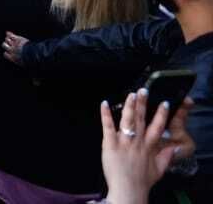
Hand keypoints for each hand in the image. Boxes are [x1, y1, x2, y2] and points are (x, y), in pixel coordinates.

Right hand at [2, 32, 27, 64]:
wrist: (33, 55)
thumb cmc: (29, 60)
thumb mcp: (22, 63)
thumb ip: (17, 61)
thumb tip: (16, 60)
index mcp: (12, 58)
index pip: (5, 54)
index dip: (7, 52)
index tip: (9, 52)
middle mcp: (11, 50)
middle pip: (4, 45)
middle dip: (6, 45)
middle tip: (8, 44)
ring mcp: (14, 44)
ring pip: (7, 39)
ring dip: (8, 39)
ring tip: (9, 38)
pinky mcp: (18, 39)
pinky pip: (11, 35)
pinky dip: (9, 34)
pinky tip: (8, 33)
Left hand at [98, 89, 179, 203]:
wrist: (128, 189)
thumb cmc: (142, 181)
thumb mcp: (159, 170)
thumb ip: (166, 157)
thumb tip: (174, 148)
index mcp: (149, 146)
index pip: (157, 127)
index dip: (161, 114)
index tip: (164, 102)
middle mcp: (138, 141)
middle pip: (142, 119)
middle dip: (143, 103)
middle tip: (143, 90)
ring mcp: (124, 142)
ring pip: (128, 120)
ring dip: (129, 106)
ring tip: (130, 94)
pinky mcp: (110, 144)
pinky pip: (107, 126)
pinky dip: (105, 114)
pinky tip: (104, 103)